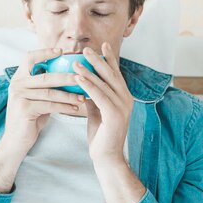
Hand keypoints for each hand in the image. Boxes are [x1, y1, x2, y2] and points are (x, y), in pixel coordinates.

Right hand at [0, 48, 82, 191]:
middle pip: (46, 76)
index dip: (45, 52)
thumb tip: (72, 73)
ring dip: (70, 94)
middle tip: (84, 76)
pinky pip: (50, 105)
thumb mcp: (37, 98)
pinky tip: (77, 108)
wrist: (16, 141)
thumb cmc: (31, 118)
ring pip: (51, 92)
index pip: (29, 58)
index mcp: (19, 78)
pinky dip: (65, 106)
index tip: (62, 51)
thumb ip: (47, 86)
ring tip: (85, 96)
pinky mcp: (24, 109)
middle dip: (67, 76)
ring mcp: (19, 96)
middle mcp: (17, 84)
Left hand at [74, 42, 133, 165]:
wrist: (107, 158)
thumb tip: (85, 84)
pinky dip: (88, 85)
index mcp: (124, 97)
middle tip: (86, 48)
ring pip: (104, 84)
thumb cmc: (101, 136)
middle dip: (99, 60)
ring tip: (76, 60)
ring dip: (89, 71)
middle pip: (111, 74)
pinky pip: (99, 96)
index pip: (116, 74)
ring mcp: (122, 107)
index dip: (110, 59)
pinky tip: (78, 78)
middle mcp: (126, 99)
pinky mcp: (115, 115)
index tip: (102, 45)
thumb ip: (94, 97)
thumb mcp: (97, 111)